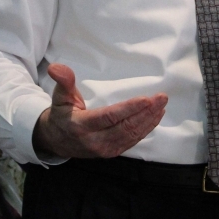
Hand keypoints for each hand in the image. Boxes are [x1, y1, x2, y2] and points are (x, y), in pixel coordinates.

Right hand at [33, 63, 167, 158]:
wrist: (56, 141)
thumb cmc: (61, 114)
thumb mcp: (59, 96)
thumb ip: (63, 81)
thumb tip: (56, 67)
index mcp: (81, 126)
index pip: (108, 117)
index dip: (129, 109)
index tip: (147, 99)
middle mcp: (94, 141)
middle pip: (125, 127)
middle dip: (146, 112)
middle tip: (161, 98)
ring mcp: (104, 149)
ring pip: (131, 135)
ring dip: (149, 120)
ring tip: (162, 105)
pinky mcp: (112, 152)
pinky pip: (132, 141)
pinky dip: (146, 129)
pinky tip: (156, 117)